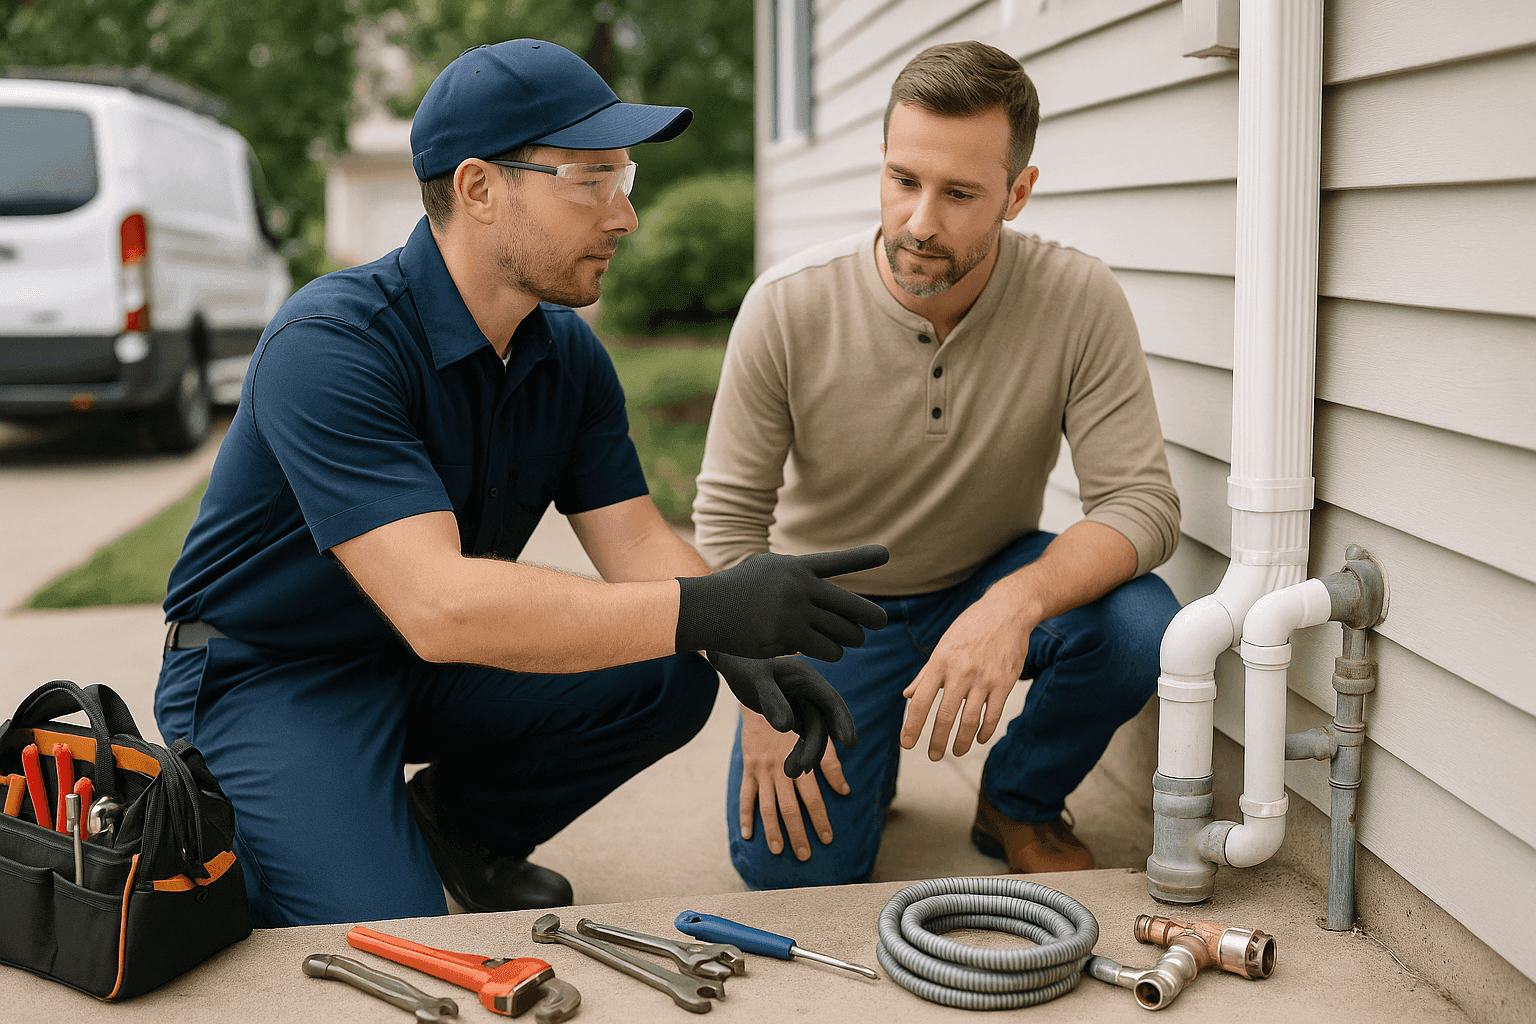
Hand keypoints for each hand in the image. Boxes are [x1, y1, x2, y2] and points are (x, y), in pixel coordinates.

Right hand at [676, 545, 889, 661]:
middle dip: (870, 617)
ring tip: (849, 641)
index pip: (836, 562)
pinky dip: (828, 652)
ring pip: (841, 632)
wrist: (707, 609)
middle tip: (878, 623)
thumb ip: (795, 574)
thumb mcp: (766, 570)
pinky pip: (825, 649)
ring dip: (848, 640)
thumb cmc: (736, 590)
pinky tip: (824, 650)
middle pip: (850, 605)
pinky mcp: (788, 634)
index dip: (862, 558)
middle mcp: (800, 586)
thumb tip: (822, 585)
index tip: (886, 553)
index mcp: (797, 568)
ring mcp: (795, 610)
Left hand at [709, 653, 856, 775]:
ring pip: (814, 732)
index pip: (831, 700)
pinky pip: (804, 736)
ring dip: (806, 754)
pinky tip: (791, 768)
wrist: (734, 663)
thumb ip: (771, 701)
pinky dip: (799, 752)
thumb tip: (786, 726)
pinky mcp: (796, 713)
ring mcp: (804, 702)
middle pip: (823, 721)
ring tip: (789, 773)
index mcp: (805, 676)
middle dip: (816, 746)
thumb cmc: (744, 666)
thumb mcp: (755, 681)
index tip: (849, 743)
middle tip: (804, 768)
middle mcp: (809, 689)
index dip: (842, 721)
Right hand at [739, 708, 849, 859]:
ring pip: (767, 806)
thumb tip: (845, 790)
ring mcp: (762, 771)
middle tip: (804, 855)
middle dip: (797, 833)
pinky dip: (745, 816)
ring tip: (778, 850)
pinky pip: (745, 796)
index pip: (812, 799)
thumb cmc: (799, 719)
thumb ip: (831, 764)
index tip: (826, 839)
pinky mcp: (748, 768)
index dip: (820, 820)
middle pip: (789, 808)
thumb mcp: (819, 736)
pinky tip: (747, 835)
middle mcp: (780, 770)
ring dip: (772, 830)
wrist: (767, 699)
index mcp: (800, 763)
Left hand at [900, 595, 1032, 759]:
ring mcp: (983, 678)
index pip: (921, 701)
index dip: (912, 726)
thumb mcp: (943, 646)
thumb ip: (926, 674)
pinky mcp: (1004, 682)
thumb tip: (908, 695)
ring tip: (956, 752)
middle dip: (936, 741)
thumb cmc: (970, 629)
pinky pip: (993, 714)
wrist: (1006, 612)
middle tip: (932, 756)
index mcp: (940, 662)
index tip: (907, 744)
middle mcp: (960, 672)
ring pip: (969, 720)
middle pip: (945, 716)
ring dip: (961, 742)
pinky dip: (985, 731)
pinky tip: (979, 739)